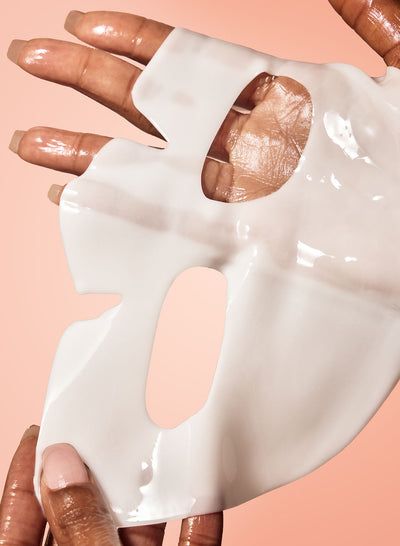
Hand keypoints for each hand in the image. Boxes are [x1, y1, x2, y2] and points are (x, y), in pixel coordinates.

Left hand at [0, 426, 222, 544]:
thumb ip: (80, 527)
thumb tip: (63, 465)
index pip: (22, 518)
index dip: (26, 474)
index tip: (41, 430)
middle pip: (85, 516)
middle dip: (98, 473)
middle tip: (107, 429)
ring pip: (138, 533)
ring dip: (153, 496)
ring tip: (159, 452)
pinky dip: (199, 524)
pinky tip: (206, 491)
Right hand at [7, 1, 398, 204]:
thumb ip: (368, 16)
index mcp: (279, 100)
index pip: (192, 61)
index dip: (136, 40)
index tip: (83, 21)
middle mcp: (246, 147)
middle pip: (151, 107)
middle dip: (85, 80)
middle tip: (25, 55)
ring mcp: (239, 198)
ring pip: (146, 168)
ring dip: (84, 155)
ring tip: (26, 146)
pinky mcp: (243, 243)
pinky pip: (166, 226)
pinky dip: (116, 214)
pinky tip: (72, 204)